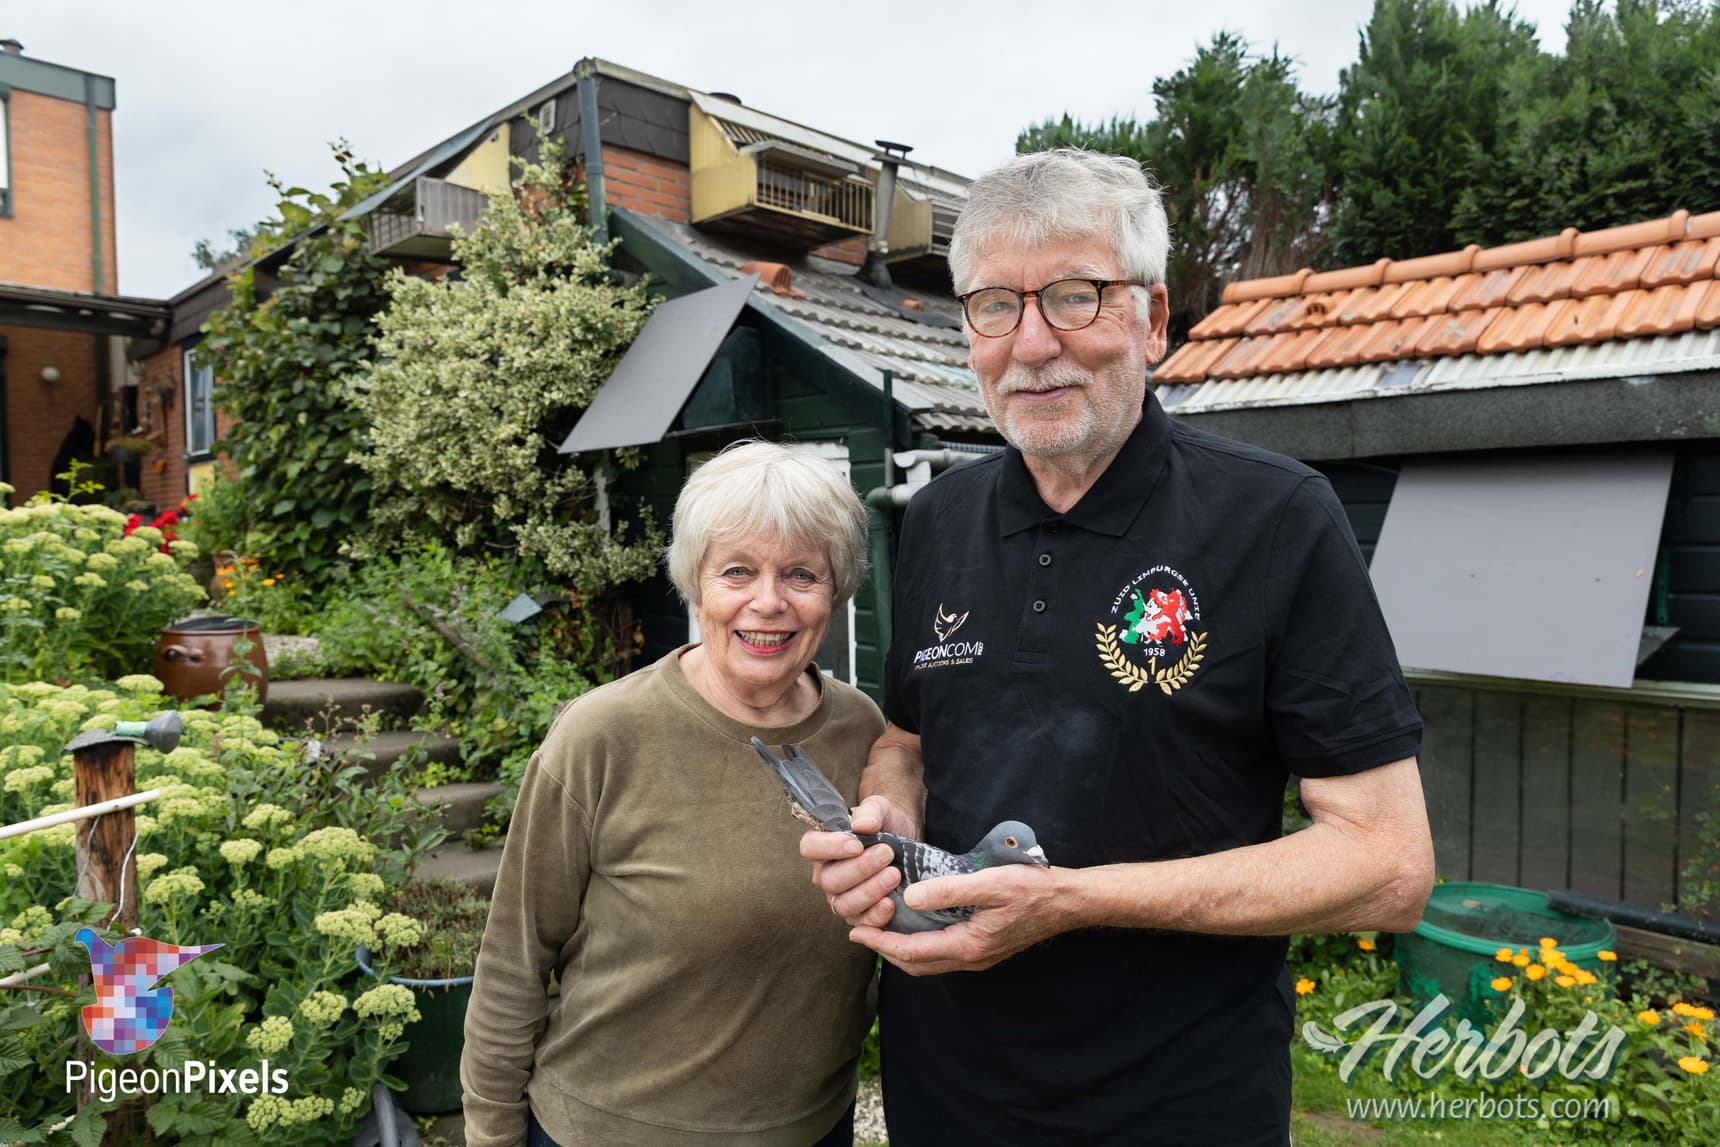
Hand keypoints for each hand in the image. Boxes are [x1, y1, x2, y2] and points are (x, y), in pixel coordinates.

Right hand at [799, 795, 917, 928]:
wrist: (906, 840)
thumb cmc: (885, 823)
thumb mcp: (881, 809)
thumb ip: (871, 812)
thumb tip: (863, 825)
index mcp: (823, 846)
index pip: (810, 847)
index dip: (829, 848)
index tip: (856, 844)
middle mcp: (826, 874)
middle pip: (829, 880)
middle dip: (860, 869)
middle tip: (886, 853)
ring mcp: (841, 897)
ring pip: (843, 904)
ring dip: (869, 891)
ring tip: (894, 874)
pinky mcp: (860, 916)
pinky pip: (862, 923)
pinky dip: (876, 915)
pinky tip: (891, 903)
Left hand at [849, 863, 1070, 974]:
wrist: (1067, 901)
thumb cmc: (1032, 889)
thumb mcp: (990, 883)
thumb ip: (950, 890)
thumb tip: (910, 896)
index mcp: (968, 945)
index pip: (913, 951)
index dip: (880, 942)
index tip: (856, 931)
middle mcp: (971, 958)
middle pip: (917, 964)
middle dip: (886, 950)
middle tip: (860, 933)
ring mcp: (979, 956)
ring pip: (930, 961)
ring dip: (903, 949)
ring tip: (881, 929)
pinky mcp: (984, 948)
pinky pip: (944, 953)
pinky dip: (922, 944)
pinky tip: (916, 924)